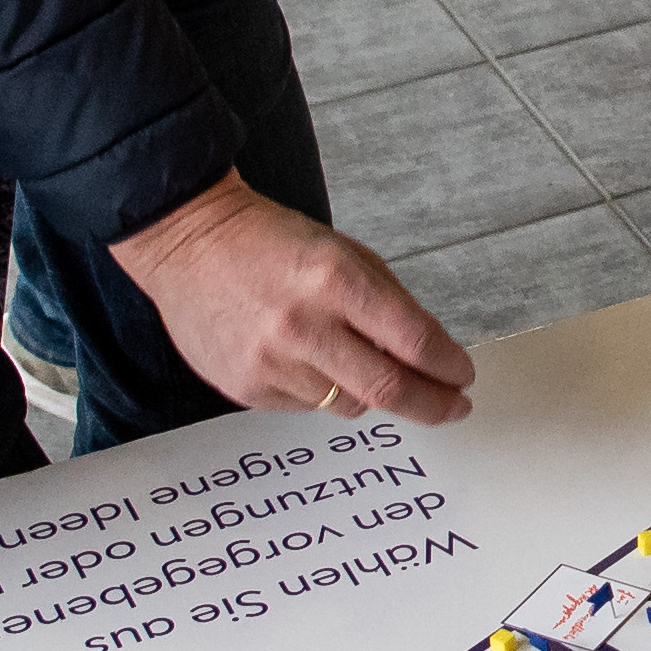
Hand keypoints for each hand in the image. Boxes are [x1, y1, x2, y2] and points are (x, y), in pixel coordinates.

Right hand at [110, 175, 478, 423]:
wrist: (188, 243)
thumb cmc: (271, 242)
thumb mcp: (344, 252)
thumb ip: (388, 303)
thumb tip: (431, 357)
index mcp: (335, 280)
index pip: (413, 341)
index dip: (448, 366)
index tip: (462, 376)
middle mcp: (302, 326)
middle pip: (388, 389)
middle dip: (433, 404)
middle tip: (453, 408)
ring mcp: (270, 363)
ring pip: (347, 405)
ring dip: (371, 393)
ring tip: (363, 366)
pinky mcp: (244, 389)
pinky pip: (304, 407)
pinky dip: (321, 391)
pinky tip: (306, 360)